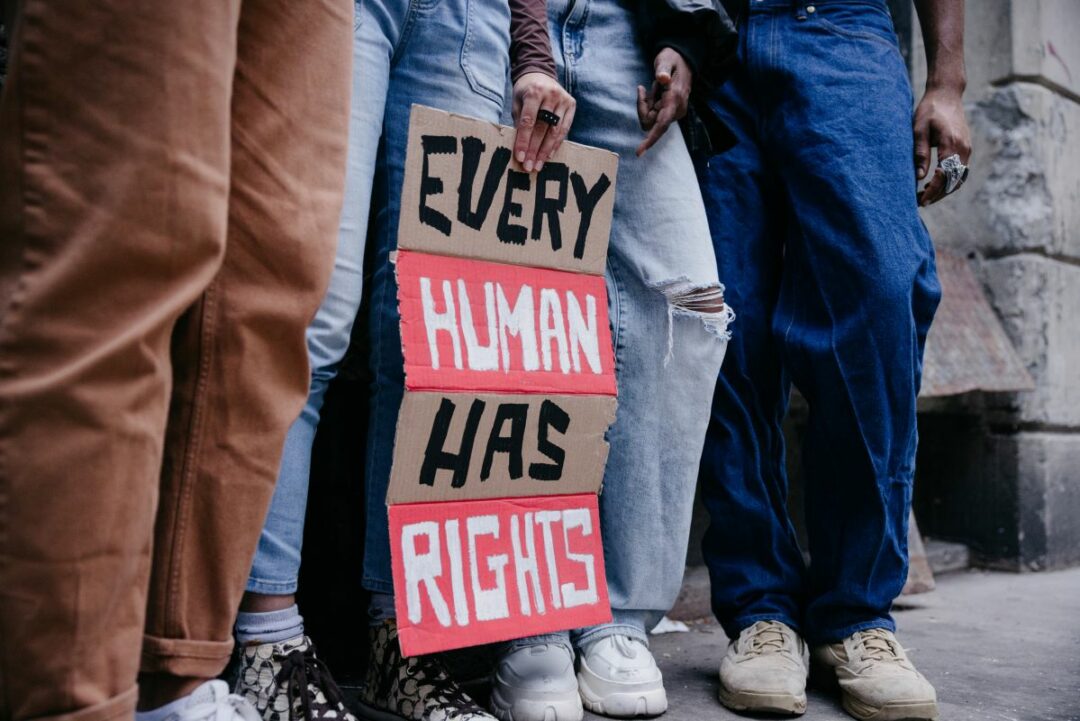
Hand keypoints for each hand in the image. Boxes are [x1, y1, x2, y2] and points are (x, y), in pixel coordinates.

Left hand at [512, 72, 575, 172]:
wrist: (540, 73)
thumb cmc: (525, 91)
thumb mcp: (517, 102)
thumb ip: (518, 121)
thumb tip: (519, 148)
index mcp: (534, 92)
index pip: (528, 121)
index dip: (523, 141)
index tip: (520, 157)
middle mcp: (550, 95)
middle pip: (542, 128)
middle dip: (534, 149)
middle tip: (529, 166)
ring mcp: (563, 99)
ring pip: (555, 131)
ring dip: (546, 150)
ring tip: (538, 165)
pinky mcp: (571, 104)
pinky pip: (564, 129)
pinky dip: (556, 143)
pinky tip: (549, 155)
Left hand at [636, 48, 691, 156]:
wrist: (683, 60)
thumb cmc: (672, 59)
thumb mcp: (666, 60)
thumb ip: (663, 70)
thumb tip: (662, 79)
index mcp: (675, 99)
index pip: (662, 124)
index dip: (651, 139)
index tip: (639, 152)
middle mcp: (676, 110)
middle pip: (650, 122)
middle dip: (642, 107)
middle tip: (644, 89)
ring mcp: (673, 113)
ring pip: (650, 119)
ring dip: (646, 104)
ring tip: (653, 88)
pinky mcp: (670, 113)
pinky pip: (652, 115)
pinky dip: (649, 104)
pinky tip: (655, 92)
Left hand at [913, 86, 971, 205]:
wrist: (947, 94)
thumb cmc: (930, 110)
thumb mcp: (919, 130)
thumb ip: (920, 153)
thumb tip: (919, 177)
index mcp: (952, 144)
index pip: (944, 176)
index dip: (932, 191)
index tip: (920, 200)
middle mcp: (964, 148)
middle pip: (954, 181)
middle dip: (938, 194)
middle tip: (920, 202)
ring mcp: (967, 148)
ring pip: (959, 178)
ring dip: (944, 189)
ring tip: (926, 195)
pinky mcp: (966, 148)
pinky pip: (960, 170)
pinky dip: (949, 180)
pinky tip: (934, 183)